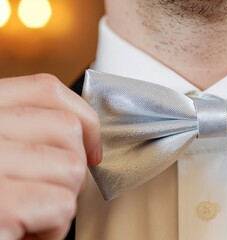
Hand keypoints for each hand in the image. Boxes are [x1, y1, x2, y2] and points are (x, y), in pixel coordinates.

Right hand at [0, 74, 101, 238]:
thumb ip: (24, 132)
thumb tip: (79, 132)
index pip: (44, 89)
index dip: (81, 114)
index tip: (91, 144)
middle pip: (66, 129)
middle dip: (73, 166)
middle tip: (49, 191)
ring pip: (71, 167)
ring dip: (62, 199)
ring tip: (31, 215)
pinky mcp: (1, 204)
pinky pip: (62, 205)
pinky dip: (54, 228)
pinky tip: (27, 233)